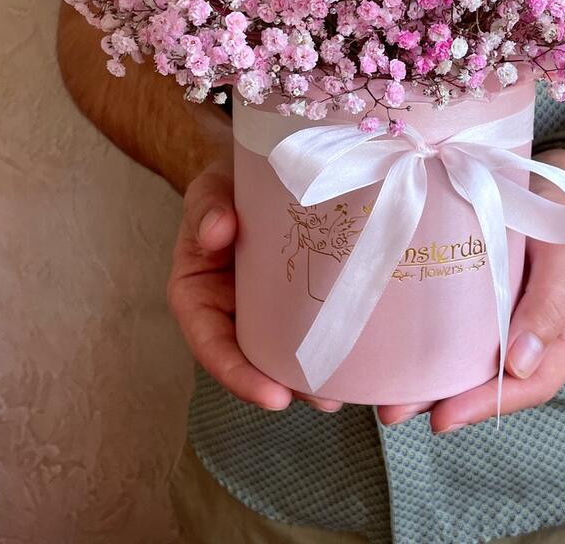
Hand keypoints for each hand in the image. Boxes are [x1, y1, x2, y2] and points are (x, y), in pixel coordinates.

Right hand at [166, 156, 342, 412]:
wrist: (263, 165)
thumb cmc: (226, 184)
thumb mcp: (209, 190)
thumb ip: (207, 208)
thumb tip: (216, 232)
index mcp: (199, 295)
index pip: (212, 344)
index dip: (238, 374)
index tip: (274, 397)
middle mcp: (233, 310)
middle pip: (256, 358)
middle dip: (288, 384)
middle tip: (325, 399)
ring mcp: (270, 307)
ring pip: (289, 348)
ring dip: (317, 372)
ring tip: (353, 388)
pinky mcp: (304, 294)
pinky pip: (316, 318)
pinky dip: (336, 335)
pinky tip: (364, 350)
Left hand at [376, 148, 564, 431]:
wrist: (540, 184)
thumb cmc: (558, 215)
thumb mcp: (564, 250)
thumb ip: (550, 302)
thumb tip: (520, 364)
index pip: (533, 383)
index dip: (490, 404)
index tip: (449, 414)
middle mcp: (534, 339)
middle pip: (494, 386)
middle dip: (447, 404)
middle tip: (397, 413)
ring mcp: (504, 326)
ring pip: (471, 369)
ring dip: (430, 389)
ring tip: (387, 402)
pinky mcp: (478, 309)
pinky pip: (457, 339)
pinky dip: (430, 355)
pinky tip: (396, 364)